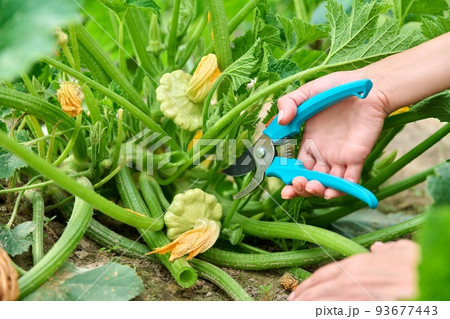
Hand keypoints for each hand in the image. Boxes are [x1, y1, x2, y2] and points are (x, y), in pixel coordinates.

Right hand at [277, 71, 389, 199]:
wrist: (366, 86)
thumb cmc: (336, 87)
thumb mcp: (307, 92)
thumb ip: (288, 103)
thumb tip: (280, 120)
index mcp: (310, 142)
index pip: (297, 167)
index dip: (288, 177)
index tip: (282, 183)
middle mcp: (324, 153)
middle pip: (310, 179)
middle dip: (301, 188)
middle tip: (298, 184)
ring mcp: (340, 157)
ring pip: (327, 183)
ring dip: (318, 191)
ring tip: (312, 187)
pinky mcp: (357, 157)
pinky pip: (350, 180)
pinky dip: (340, 190)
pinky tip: (330, 191)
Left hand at [289, 240, 419, 300]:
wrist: (426, 278)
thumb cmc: (416, 265)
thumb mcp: (400, 252)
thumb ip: (385, 251)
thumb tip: (379, 249)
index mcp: (357, 264)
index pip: (324, 273)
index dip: (308, 283)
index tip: (298, 291)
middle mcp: (351, 278)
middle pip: (318, 289)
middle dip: (303, 297)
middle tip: (291, 303)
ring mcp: (355, 295)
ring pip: (323, 302)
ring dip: (308, 306)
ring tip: (296, 310)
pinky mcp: (363, 307)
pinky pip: (337, 311)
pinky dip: (324, 312)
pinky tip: (316, 314)